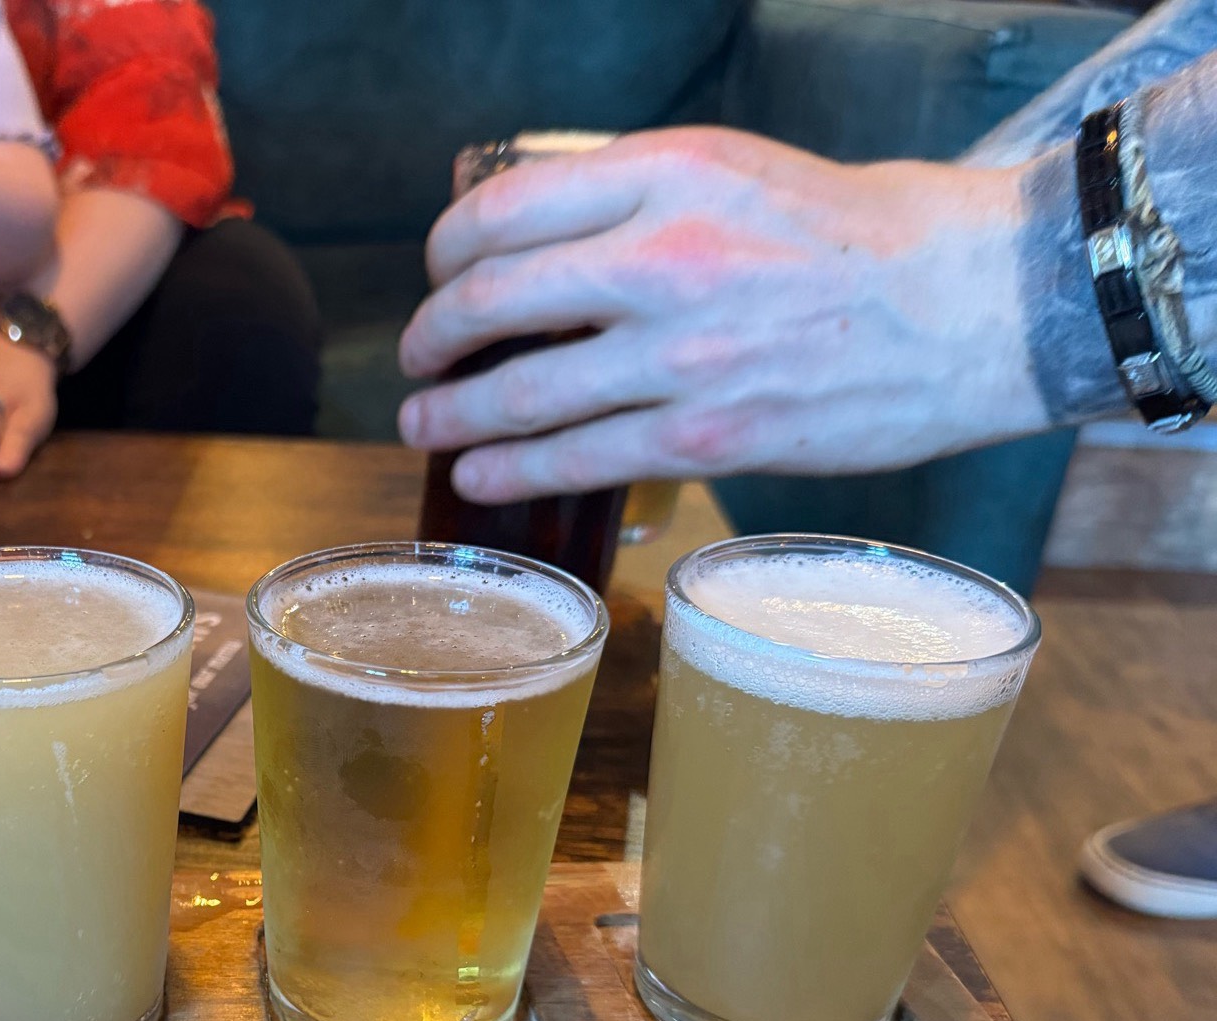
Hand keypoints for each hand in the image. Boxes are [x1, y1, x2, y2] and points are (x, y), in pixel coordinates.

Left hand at [396, 128, 1049, 500]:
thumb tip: (544, 249)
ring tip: (422, 421)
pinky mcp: (707, 436)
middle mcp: (665, 256)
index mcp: (671, 173)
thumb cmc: (861, 236)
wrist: (975, 305)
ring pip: (520, 391)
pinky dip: (507, 469)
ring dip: (449, 413)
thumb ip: (640, 200)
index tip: (440, 270)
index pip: (506, 207)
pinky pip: (576, 458)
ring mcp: (683, 354)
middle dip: (431, 333)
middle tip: (417, 353)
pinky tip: (477, 475)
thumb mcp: (739, 172)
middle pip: (492, 297)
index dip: (446, 248)